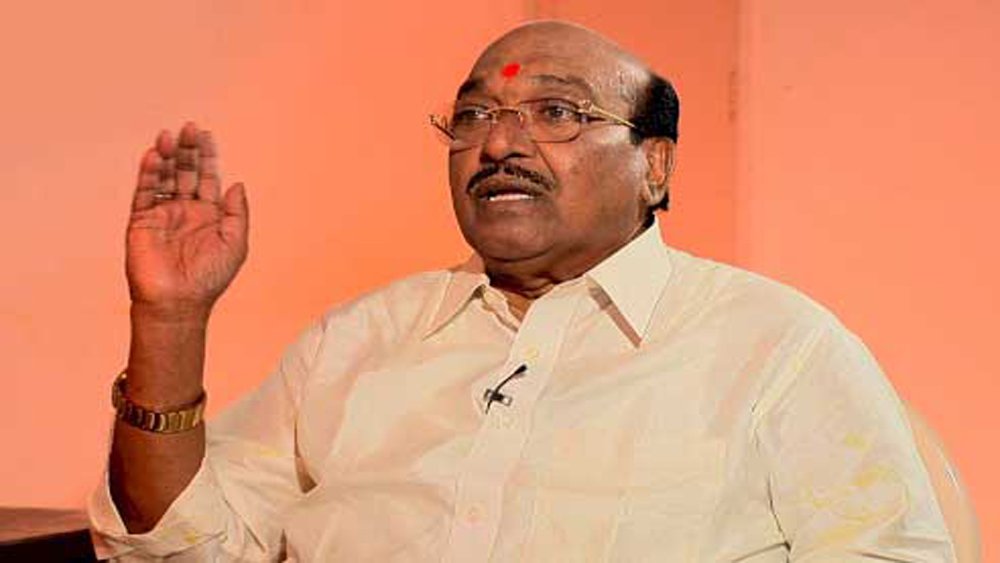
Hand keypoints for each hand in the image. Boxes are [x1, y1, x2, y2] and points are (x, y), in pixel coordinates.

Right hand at [127, 122, 247, 321]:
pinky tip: (153, 156)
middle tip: (189, 127)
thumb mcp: (235, 243)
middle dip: (187, 150)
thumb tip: (238, 182)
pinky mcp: (141, 221)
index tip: (206, 134)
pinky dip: (147, 174)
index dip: (207, 156)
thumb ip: (237, 212)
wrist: (178, 302)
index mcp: (209, 214)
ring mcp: (162, 214)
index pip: (207, 177)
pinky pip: (143, 192)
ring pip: (163, 177)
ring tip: (168, 136)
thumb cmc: (210, 277)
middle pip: (185, 172)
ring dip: (165, 156)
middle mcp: (185, 210)